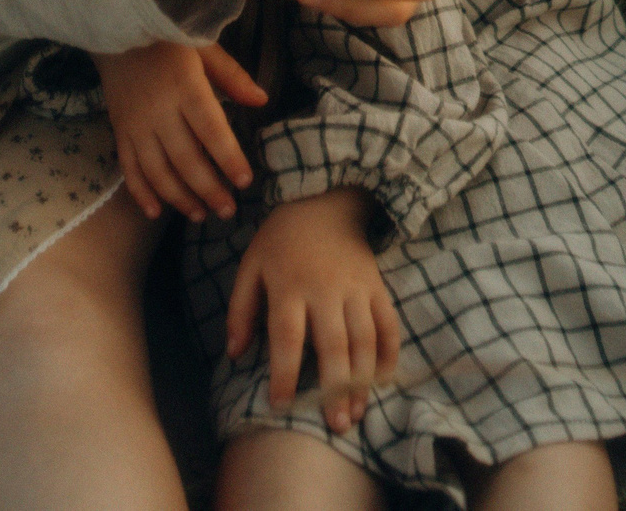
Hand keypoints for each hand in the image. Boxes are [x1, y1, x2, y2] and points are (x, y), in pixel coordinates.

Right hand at [96, 42, 269, 222]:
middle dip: (208, 189)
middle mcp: (159, 110)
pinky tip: (156, 212)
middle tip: (228, 210)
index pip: (211, 130)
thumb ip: (233, 77)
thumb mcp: (204, 48)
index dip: (228, 158)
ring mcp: (135, 124)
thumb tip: (262, 101)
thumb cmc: (168, 39)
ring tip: (200, 215)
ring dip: (179, 198)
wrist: (115, 31)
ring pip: (157, 170)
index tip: (245, 181)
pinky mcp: (119, 131)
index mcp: (186, 86)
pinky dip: (141, 193)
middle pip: (185, 158)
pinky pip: (128, 168)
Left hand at [227, 189, 398, 433]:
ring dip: (363, 380)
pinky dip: (389, 353)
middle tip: (336, 424)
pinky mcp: (376, 286)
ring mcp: (355, 288)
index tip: (280, 404)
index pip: (287, 338)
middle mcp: (325, 290)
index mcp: (289, 286)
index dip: (284, 374)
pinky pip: (388, 323)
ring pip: (364, 340)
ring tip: (357, 413)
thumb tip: (235, 354)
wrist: (324, 201)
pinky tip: (383, 380)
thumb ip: (240, 311)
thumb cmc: (280, 240)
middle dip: (334, 388)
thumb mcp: (250, 266)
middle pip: (333, 345)